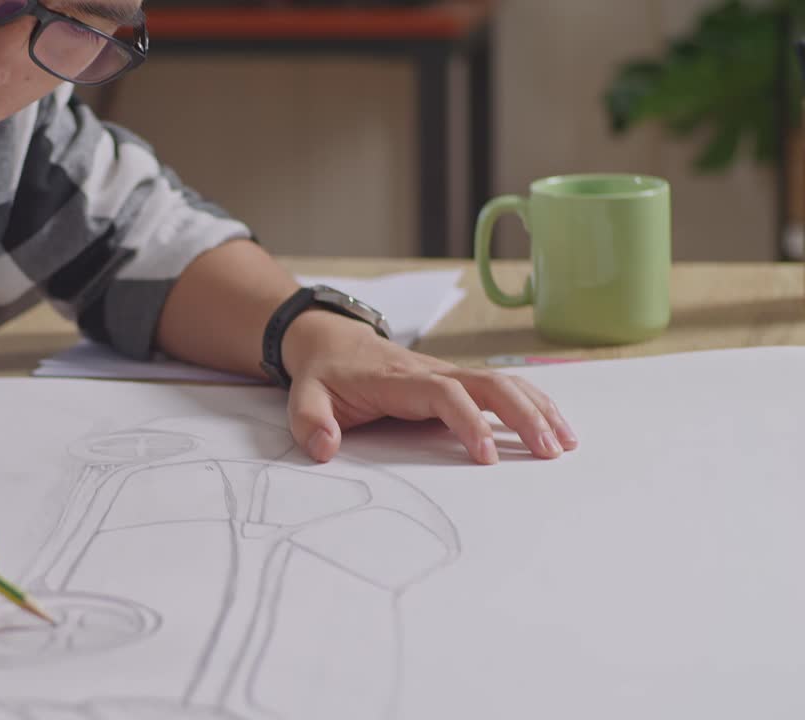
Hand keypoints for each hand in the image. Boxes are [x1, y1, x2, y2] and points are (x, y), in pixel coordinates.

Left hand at [281, 311, 579, 464]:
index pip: (444, 394)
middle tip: (548, 452)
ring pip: (502, 383)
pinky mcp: (456, 380)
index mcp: (398, 379)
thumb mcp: (304, 396)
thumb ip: (310, 422)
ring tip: (565, 443)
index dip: (468, 421)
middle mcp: (431, 371)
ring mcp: (448, 373)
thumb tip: (323, 448)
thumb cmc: (324, 374)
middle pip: (488, 383)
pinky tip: (555, 425)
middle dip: (522, 415)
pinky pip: (500, 388)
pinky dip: (532, 403)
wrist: (329, 340)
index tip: (487, 456)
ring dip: (537, 409)